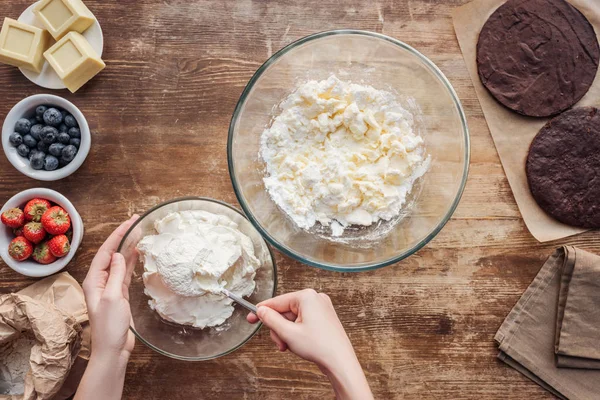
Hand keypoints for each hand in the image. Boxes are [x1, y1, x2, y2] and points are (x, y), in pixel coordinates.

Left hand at [82, 215, 137, 361]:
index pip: (106, 251)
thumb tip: (120, 255)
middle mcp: (100, 281)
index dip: (118, 235)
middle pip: (112, 253)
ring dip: (129, 247)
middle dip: (123, 237)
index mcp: (94, 280)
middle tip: (137, 221)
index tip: (130, 222)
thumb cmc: (110, 327)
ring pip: (120, 262)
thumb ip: (116, 275)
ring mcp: (110, 288)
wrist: (112, 350)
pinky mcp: (120, 295)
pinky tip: (139, 253)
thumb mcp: (114, 298)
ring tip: (140, 233)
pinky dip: (133, 261)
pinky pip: (126, 272)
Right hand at [247, 289, 372, 399]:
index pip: (277, 302)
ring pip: (293, 319)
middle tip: (281, 343)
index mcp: (307, 297)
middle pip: (285, 312)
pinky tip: (299, 344)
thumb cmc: (319, 346)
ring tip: (291, 346)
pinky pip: (302, 322)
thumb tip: (261, 311)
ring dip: (287, 333)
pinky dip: (296, 333)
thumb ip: (271, 320)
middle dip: (279, 329)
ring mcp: (321, 308)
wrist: (340, 361)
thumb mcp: (288, 333)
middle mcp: (315, 298)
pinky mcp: (323, 318)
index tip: (250, 317)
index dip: (262, 312)